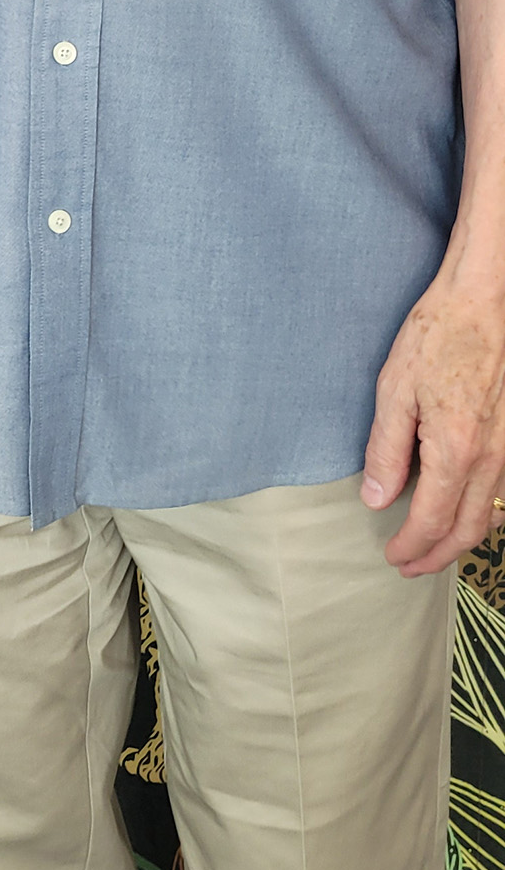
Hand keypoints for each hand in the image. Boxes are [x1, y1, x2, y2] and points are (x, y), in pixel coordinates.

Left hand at [362, 273, 504, 571]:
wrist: (482, 302)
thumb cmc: (436, 335)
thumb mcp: (394, 389)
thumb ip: (386, 450)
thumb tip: (376, 500)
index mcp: (456, 450)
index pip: (431, 521)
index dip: (409, 546)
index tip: (391, 556)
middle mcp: (492, 459)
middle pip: (467, 531)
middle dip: (436, 557)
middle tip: (409, 567)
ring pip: (491, 516)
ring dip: (461, 539)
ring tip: (433, 547)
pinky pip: (503, 492)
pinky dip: (483, 514)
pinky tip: (464, 510)